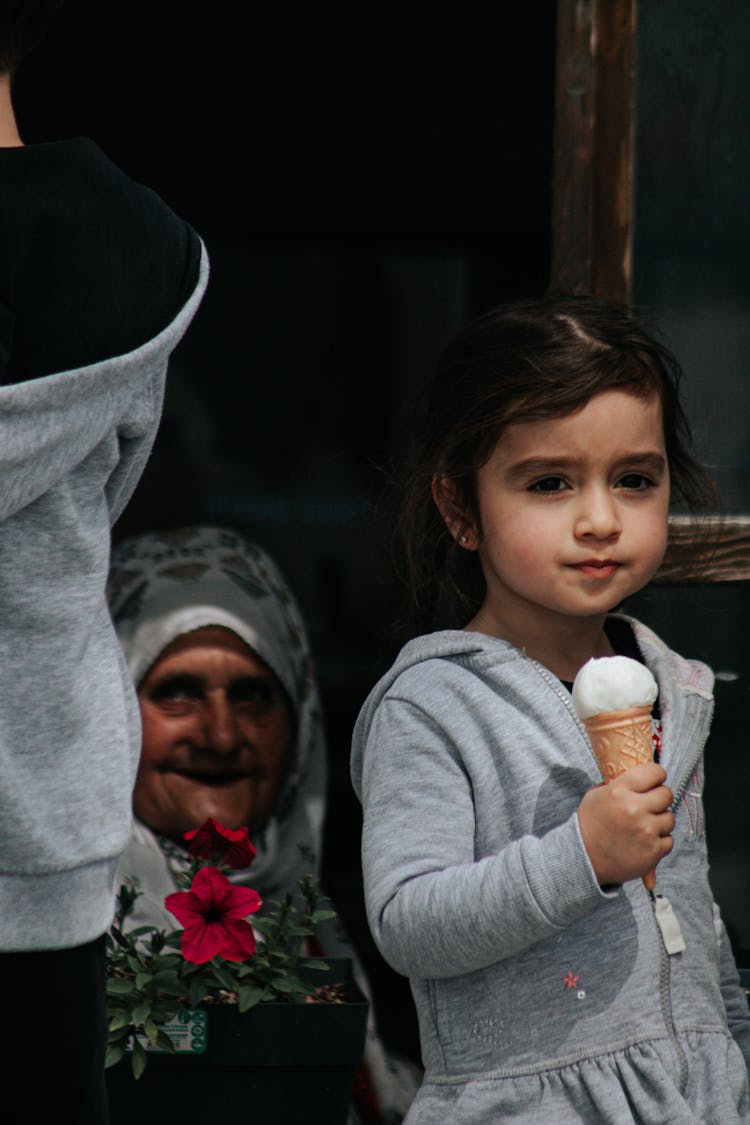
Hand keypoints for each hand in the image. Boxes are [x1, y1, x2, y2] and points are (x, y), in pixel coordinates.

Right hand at [577, 763, 674, 885]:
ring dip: (660, 821)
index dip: (656, 775)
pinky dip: (659, 841)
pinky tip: (644, 841)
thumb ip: (617, 784)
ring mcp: (646, 831)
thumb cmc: (589, 825)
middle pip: (667, 794)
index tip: (654, 781)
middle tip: (650, 804)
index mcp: (619, 791)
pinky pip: (669, 839)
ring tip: (644, 826)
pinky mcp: (654, 851)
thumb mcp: (596, 795)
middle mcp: (634, 809)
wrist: (583, 859)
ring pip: (670, 818)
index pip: (654, 772)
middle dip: (659, 798)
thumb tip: (638, 775)